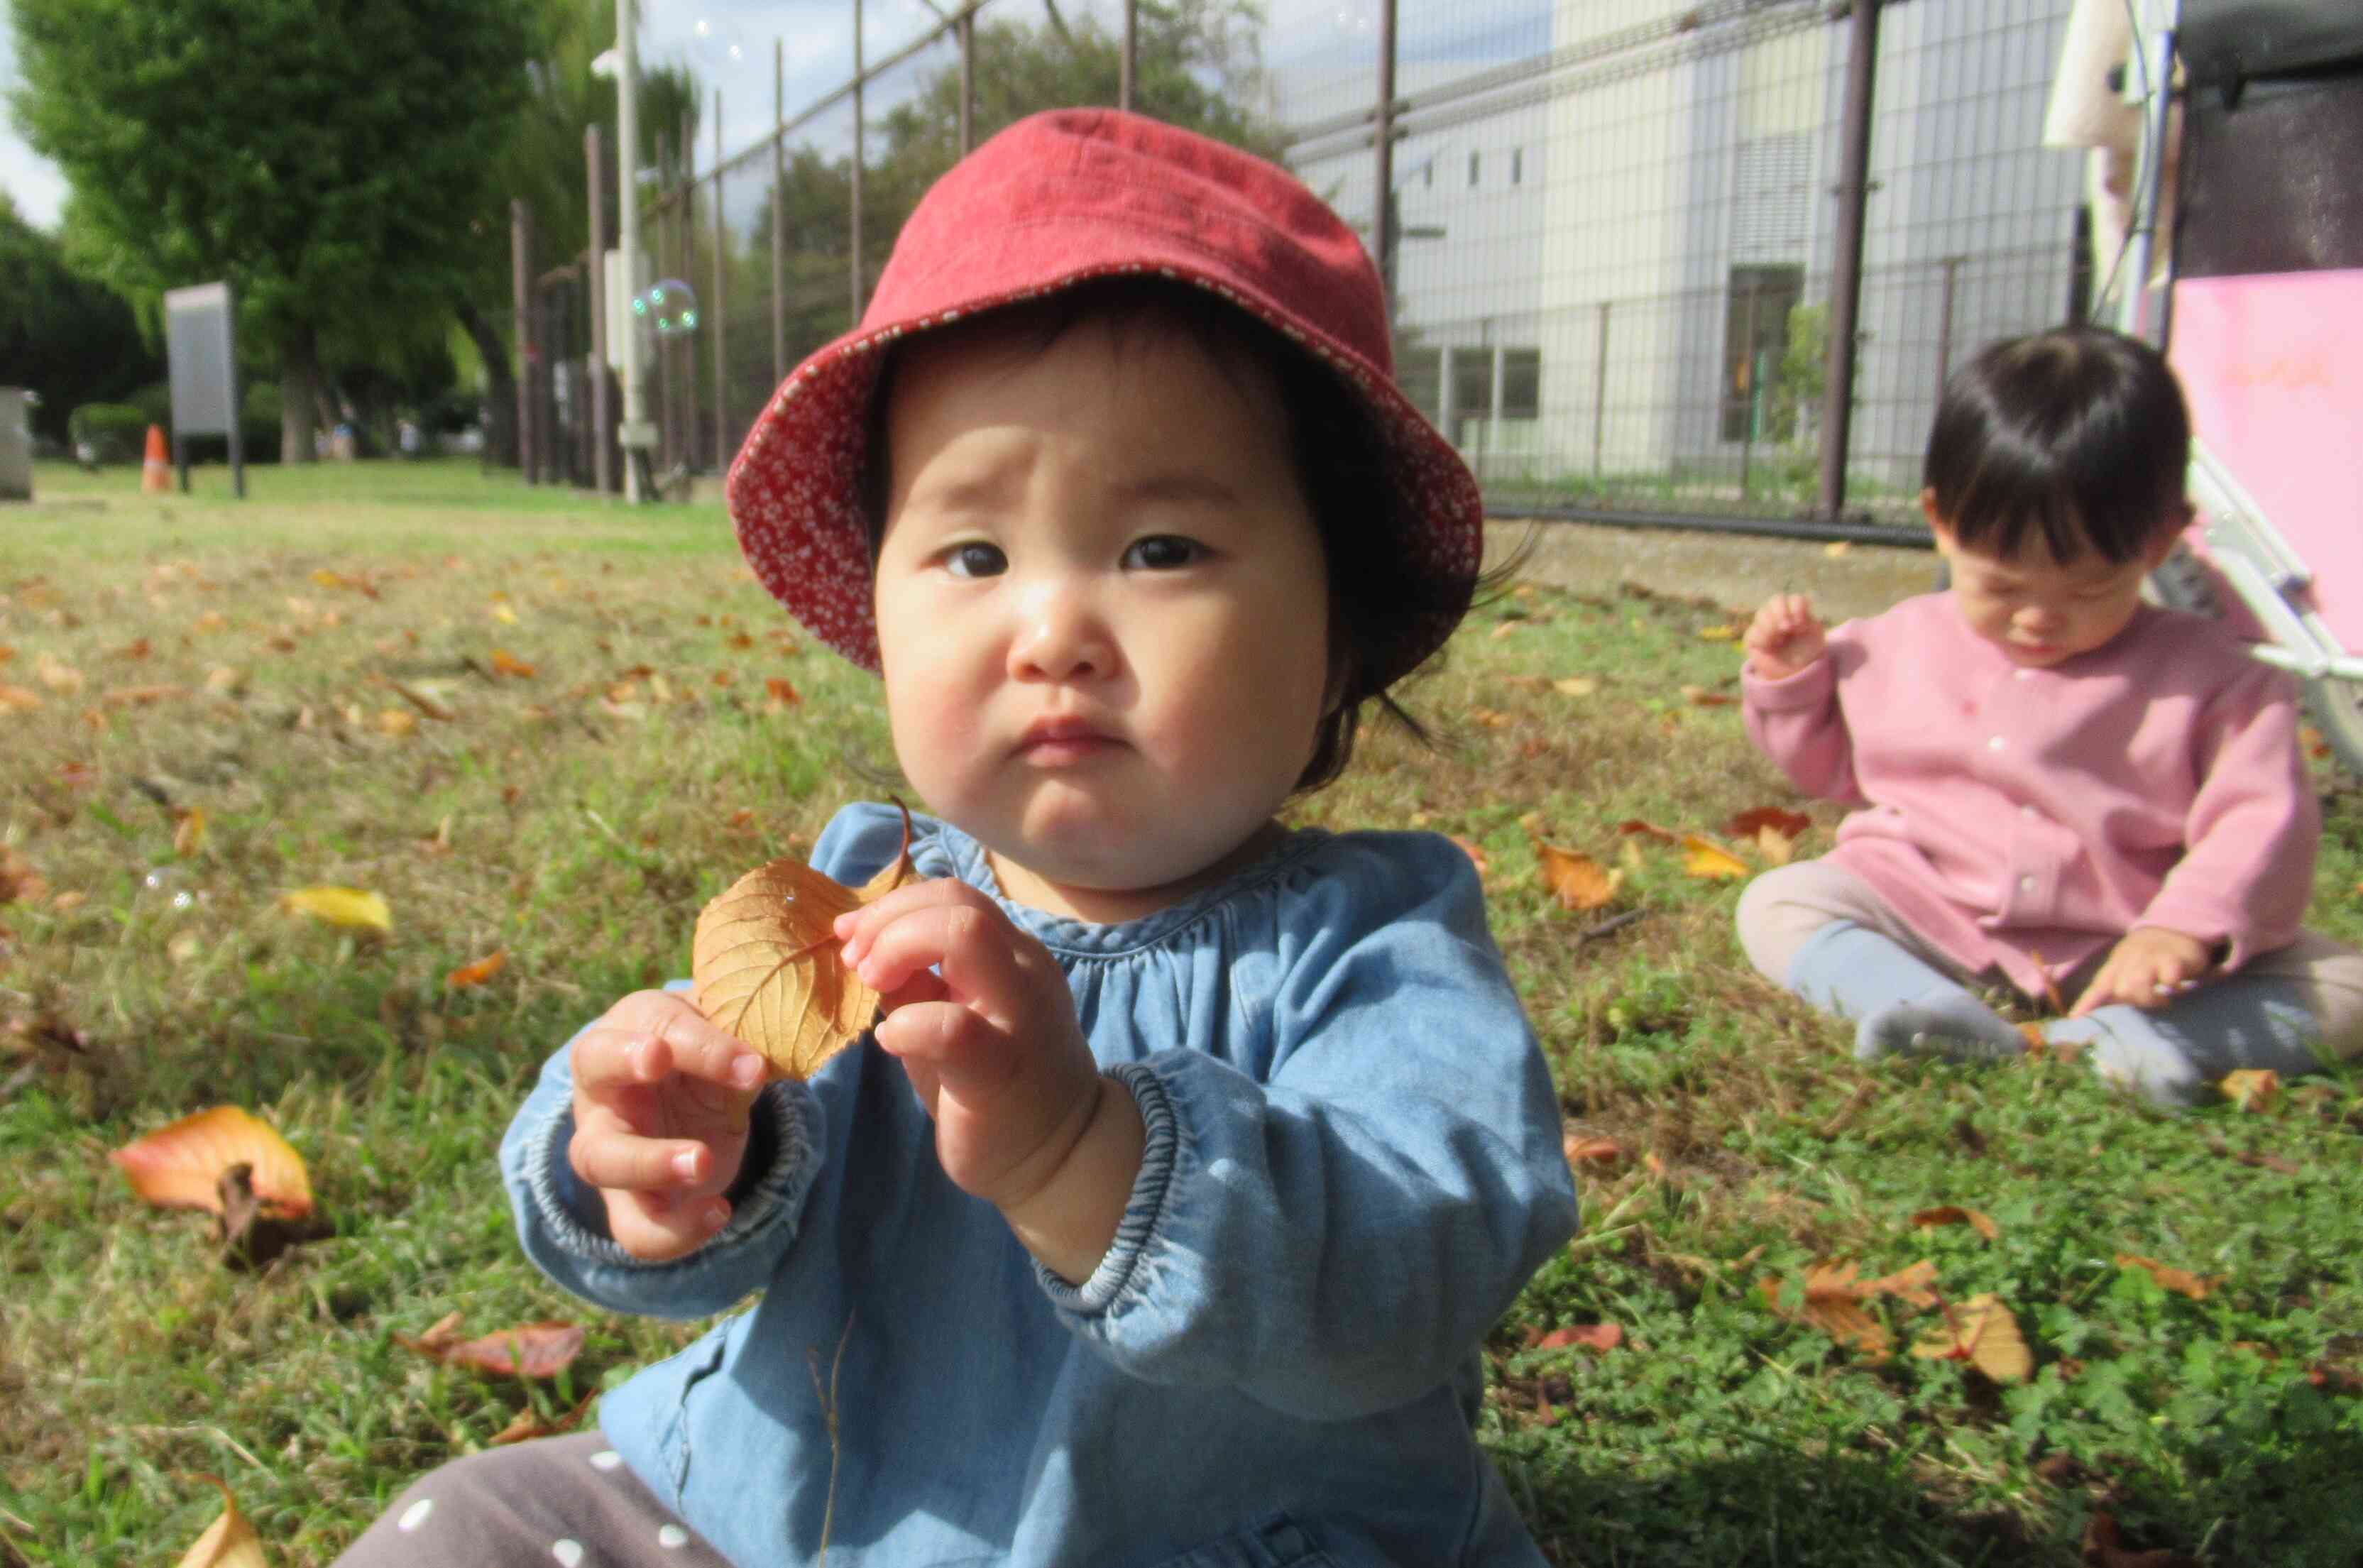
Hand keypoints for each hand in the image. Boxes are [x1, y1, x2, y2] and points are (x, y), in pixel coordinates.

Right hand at [567, 990, 768, 1260]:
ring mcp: (604, 1141)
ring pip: (598, 1156)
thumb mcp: (732, 1035)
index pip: (657, 1022)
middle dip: (629, 1066)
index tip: (751, 1066)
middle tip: (665, 1067)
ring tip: (704, 1163)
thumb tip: (768, 1051)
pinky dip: (675, 1230)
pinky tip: (719, 1213)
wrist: (696, 1102)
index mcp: (634, 1023)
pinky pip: (632, 1226)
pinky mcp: (625, 1199)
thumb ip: (747, 1036)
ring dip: (650, 1162)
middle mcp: (604, 1080)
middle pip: (594, 1064)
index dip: (702, 1046)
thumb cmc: (710, 1051)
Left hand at [834, 880, 1106, 1212]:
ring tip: (871, 986)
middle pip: (957, 901)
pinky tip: (892, 1042)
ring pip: (964, 935)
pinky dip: (905, 1024)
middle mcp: (1025, 969)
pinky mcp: (1001, 1067)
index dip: (891, 905)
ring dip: (896, 948)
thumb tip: (862, 951)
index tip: (850, 936)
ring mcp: (1020, 1013)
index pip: (952, 895)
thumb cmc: (998, 1089)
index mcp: (1014, 954)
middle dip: (888, 920)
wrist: (1059, 1157)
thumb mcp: (955, 1018)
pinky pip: (950, 1026)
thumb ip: (918, 982)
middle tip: (857, 963)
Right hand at [1745, 593, 1826, 680]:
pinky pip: (1752, 632)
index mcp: (1797, 611)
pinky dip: (1762, 639)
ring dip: (1771, 626)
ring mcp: (1765, 624)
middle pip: (1776, 600)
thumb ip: (1811, 621)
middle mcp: (1780, 614)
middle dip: (1781, 612)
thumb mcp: (1816, 636)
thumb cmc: (1807, 652)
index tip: (1801, 626)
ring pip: (1762, 614)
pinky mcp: (1753, 638)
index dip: (1797, 608)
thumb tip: (1792, 618)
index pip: (1795, 599)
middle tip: (1787, 629)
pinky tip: (1769, 648)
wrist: (1794, 672)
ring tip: (1779, 641)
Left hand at [2069, 926, 2214, 1015]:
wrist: (2175, 928)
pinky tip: (2180, 987)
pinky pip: (2169, 978)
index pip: (2098, 987)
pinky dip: (2173, 987)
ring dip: (2151, 997)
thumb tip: (2092, 1016)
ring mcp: (2151, 957)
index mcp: (2115, 965)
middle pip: (2120, 989)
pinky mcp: (2174, 959)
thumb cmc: (2147, 957)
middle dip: (2133, 1000)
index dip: (2087, 1004)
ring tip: (2163, 1000)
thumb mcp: (2127, 969)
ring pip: (2138, 983)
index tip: (2076, 1020)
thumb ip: (2113, 990)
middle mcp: (2130, 959)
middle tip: (2150, 1002)